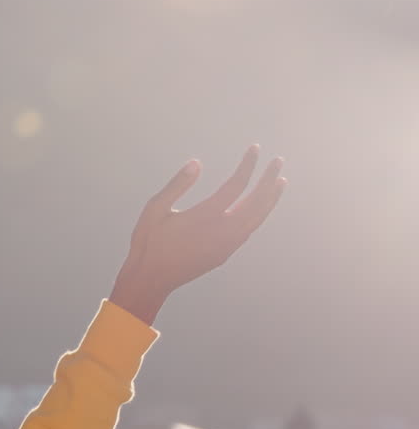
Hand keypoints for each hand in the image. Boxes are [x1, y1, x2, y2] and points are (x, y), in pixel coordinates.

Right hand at [110, 145, 286, 324]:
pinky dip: (259, 215)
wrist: (151, 279)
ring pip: (258, 218)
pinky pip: (249, 230)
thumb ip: (177, 185)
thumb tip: (197, 163)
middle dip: (269, 179)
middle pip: (257, 201)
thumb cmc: (149, 241)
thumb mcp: (155, 209)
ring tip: (279, 182)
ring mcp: (227, 244)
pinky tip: (259, 208)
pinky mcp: (225, 254)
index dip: (248, 165)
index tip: (255, 149)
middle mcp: (222, 230)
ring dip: (270, 198)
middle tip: (278, 161)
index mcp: (206, 216)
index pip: (237, 184)